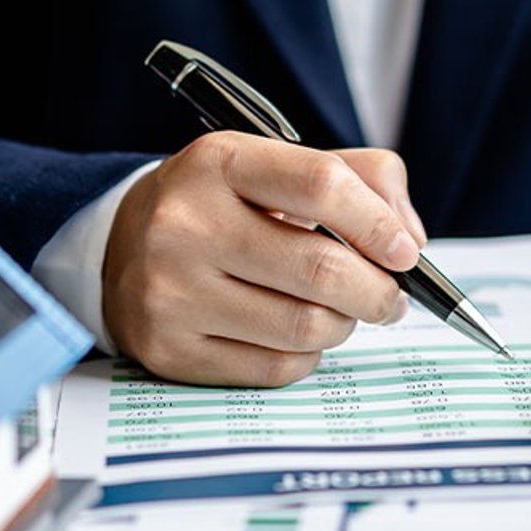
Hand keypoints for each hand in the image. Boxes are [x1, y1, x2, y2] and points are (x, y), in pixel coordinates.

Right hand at [102, 131, 427, 386]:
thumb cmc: (223, 206)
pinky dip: (306, 355)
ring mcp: (170, 292)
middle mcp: (185, 224)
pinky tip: (297, 334)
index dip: (380, 224)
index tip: (406, 251)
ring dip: (344, 325)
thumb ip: (360, 179)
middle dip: (378, 291)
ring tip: (342, 312)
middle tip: (391, 297)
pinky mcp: (169, 350)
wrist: (121, 247)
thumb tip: (409, 240)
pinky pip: (275, 367)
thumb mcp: (276, 167)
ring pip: (305, 327)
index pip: (322, 184)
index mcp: (218, 163)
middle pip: (322, 269)